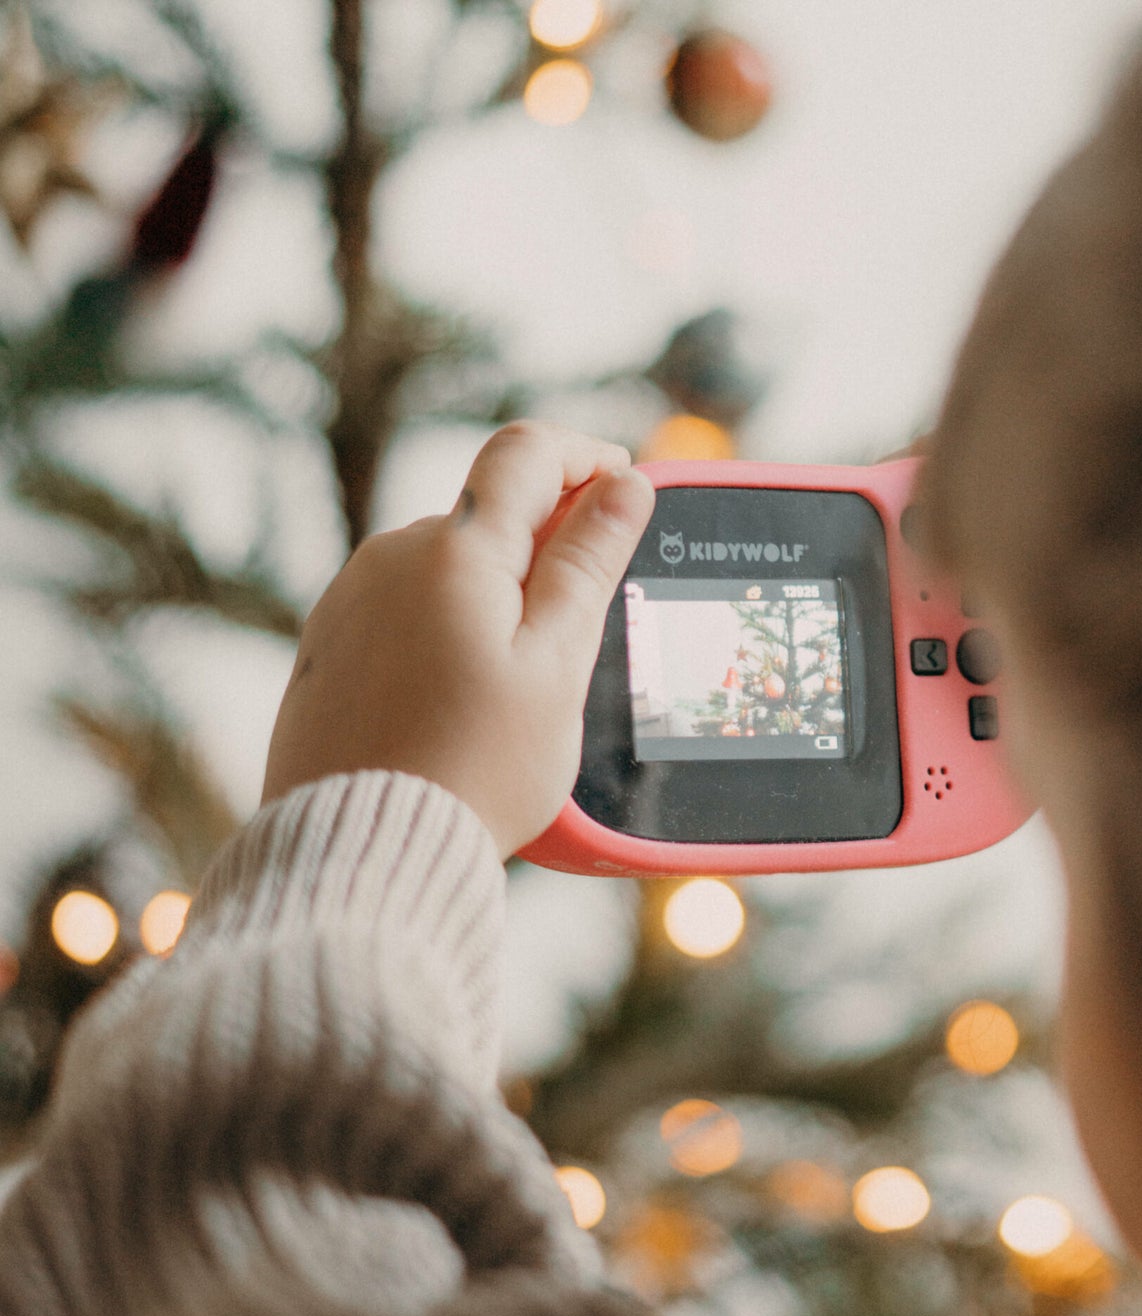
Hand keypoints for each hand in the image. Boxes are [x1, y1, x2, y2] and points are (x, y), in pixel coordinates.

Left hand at [263, 422, 654, 857]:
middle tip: (592, 621)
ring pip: (447, 568)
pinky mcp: (327, 647)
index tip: (626, 487)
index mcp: (455, 548)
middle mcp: (390, 556)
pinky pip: (405, 613)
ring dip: (497, 596)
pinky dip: (450, 633)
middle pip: (488, 514)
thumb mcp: (557, 664)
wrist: (366, 850)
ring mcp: (350, 600)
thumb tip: (625, 484)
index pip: (528, 451)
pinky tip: (466, 703)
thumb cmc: (477, 768)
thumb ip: (589, 563)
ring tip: (525, 686)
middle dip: (547, 545)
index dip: (588, 456)